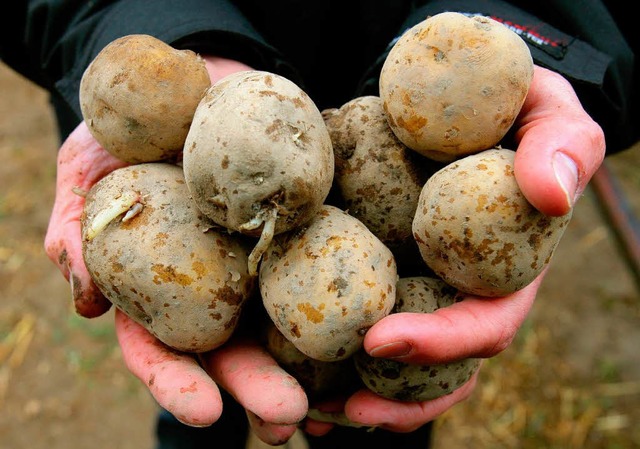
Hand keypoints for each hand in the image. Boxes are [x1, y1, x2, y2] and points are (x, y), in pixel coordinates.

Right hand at [44, 55, 308, 444]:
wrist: (193, 80)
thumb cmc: (127, 129)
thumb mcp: (86, 170)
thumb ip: (76, 229)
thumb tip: (87, 300)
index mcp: (160, 286)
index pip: (162, 348)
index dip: (178, 384)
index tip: (205, 412)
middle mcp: (215, 285)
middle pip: (233, 348)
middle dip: (256, 386)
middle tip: (284, 418)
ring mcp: (263, 258)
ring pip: (284, 320)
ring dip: (309, 363)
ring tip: (335, 403)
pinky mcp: (304, 226)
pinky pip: (326, 262)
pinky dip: (344, 298)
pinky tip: (372, 330)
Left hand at [305, 66, 605, 433]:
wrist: (468, 97)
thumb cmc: (515, 105)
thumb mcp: (548, 112)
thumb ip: (560, 146)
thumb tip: (550, 194)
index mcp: (506, 270)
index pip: (485, 323)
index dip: (442, 341)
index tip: (382, 341)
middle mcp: (462, 289)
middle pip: (439, 363)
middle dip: (397, 396)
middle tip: (342, 413)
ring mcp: (423, 281)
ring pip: (399, 355)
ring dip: (359, 389)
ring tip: (310, 416)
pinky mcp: (384, 262)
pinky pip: (358, 304)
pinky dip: (331, 336)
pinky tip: (286, 355)